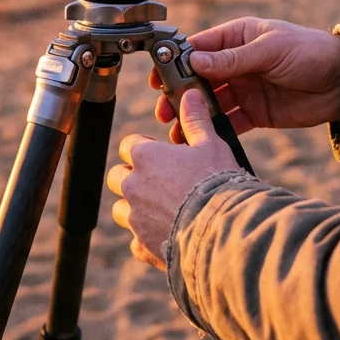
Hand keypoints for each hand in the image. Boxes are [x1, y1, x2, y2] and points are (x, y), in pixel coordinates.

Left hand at [107, 89, 242, 270]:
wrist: (223, 231)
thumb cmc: (217, 183)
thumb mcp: (212, 145)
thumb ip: (196, 120)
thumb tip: (190, 94)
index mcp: (146, 157)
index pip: (129, 145)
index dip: (144, 147)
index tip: (161, 153)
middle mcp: (133, 186)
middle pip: (117, 176)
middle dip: (133, 176)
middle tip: (159, 181)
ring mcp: (134, 218)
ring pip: (121, 209)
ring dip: (135, 207)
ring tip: (162, 209)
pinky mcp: (141, 246)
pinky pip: (135, 240)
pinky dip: (146, 238)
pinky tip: (167, 235)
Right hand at [150, 17, 339, 141]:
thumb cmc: (310, 52)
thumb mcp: (270, 50)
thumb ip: (232, 59)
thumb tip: (193, 60)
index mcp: (238, 38)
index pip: (198, 48)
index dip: (176, 61)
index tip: (158, 76)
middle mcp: (237, 63)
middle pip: (198, 79)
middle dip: (179, 93)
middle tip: (164, 109)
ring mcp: (245, 89)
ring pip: (210, 103)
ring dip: (193, 115)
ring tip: (177, 131)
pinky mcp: (255, 113)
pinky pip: (229, 122)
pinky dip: (214, 131)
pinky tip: (200, 141)